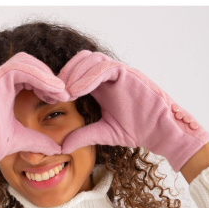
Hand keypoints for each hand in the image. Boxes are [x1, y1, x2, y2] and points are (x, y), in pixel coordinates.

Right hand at [0, 52, 68, 197]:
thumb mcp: (19, 141)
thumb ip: (37, 141)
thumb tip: (57, 149)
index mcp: (3, 91)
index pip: (29, 74)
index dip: (47, 82)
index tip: (61, 98)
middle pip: (29, 62)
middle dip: (49, 76)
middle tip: (64, 93)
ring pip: (24, 61)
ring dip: (46, 74)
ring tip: (61, 92)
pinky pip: (18, 68)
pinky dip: (39, 76)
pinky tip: (52, 91)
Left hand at [59, 51, 208, 171]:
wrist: (158, 132)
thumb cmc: (135, 130)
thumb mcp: (103, 133)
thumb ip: (83, 136)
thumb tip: (61, 147)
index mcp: (101, 87)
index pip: (77, 73)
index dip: (62, 81)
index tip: (50, 97)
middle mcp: (109, 76)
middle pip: (81, 60)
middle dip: (65, 74)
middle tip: (54, 92)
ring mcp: (119, 72)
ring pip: (91, 60)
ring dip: (75, 74)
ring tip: (65, 93)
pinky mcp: (127, 74)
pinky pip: (104, 68)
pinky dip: (88, 77)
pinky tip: (77, 91)